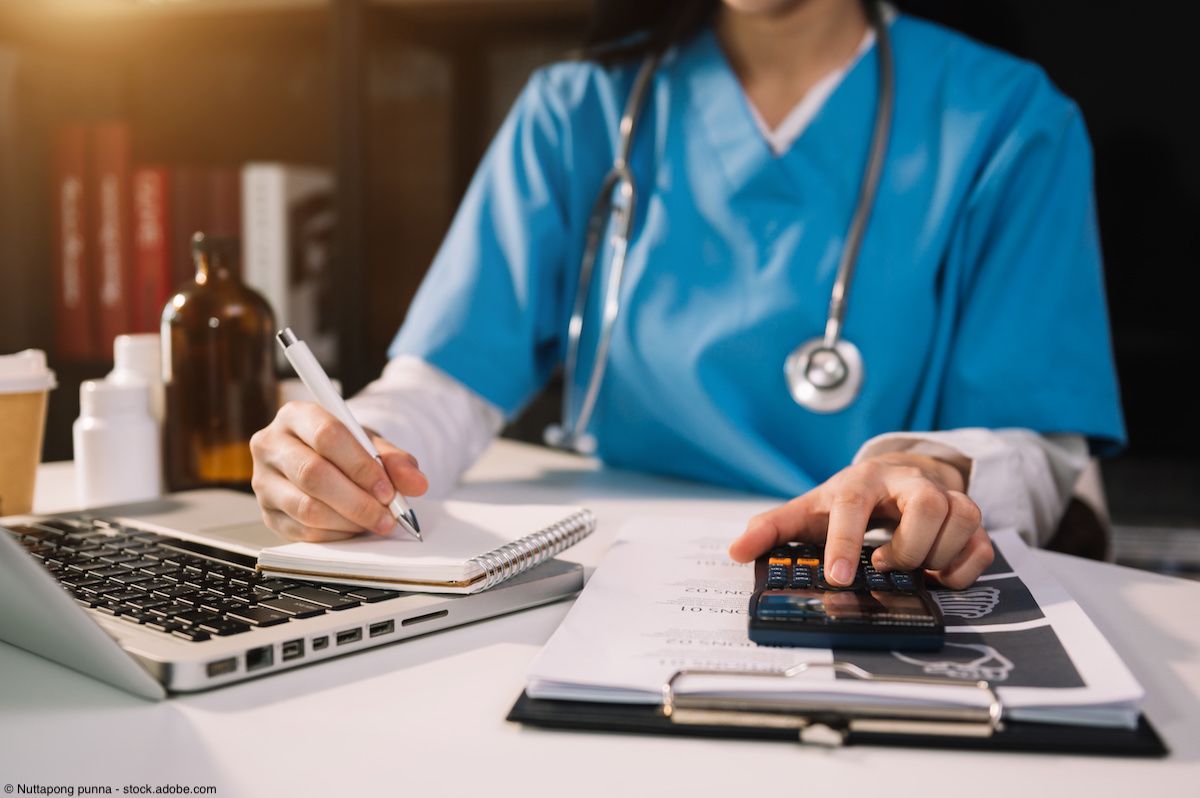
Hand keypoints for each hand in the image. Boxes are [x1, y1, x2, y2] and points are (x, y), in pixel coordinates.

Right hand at [249, 401, 427, 541]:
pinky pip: (302, 531)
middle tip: (387, 515)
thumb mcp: (371, 444)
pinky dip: (335, 535)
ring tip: (375, 522)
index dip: (361, 466)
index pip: (327, 436)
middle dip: (357, 500)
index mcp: (296, 415)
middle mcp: (271, 445)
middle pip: (313, 474)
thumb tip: (416, 483)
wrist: (321, 460)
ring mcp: (263, 481)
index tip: (387, 489)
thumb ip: (395, 460)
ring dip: (349, 521)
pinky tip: (354, 528)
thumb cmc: (344, 448)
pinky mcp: (266, 513)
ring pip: (306, 507)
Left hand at [728, 453, 992, 589]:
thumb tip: (736, 551)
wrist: (899, 476)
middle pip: (927, 506)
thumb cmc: (852, 498)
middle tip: (886, 564)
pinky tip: (938, 575)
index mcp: (863, 480)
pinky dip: (963, 569)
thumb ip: (772, 529)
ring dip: (937, 556)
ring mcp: (947, 498)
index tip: (840, 578)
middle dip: (907, 548)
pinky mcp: (973, 520)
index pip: (853, 504)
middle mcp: (910, 483)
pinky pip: (983, 546)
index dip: (845, 542)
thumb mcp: (810, 509)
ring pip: (962, 520)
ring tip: (913, 566)